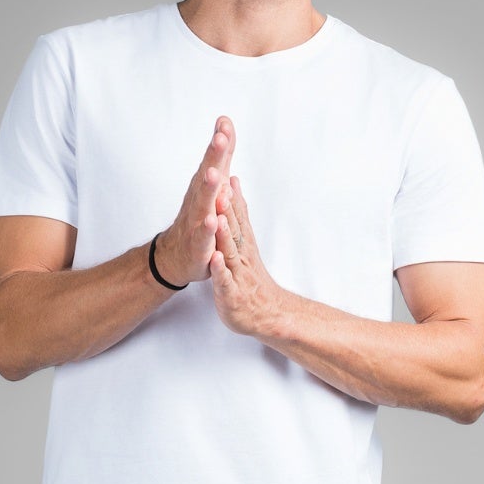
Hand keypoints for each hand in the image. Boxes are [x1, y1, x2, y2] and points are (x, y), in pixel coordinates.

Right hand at [153, 118, 233, 287]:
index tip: (225, 123)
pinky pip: (203, 236)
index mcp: (205, 185)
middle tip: (220, 138)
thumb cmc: (197, 216)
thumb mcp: (213, 183)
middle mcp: (199, 200)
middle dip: (214, 157)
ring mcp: (197, 222)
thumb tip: (225, 123)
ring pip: (203, 203)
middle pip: (207, 176)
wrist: (175, 256)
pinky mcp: (198, 245)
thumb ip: (221, 155)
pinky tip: (212, 220)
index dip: (220, 143)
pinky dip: (207, 229)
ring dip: (208, 188)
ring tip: (214, 173)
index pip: (214, 160)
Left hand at [210, 174, 287, 335]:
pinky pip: (225, 281)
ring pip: (230, 251)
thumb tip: (235, 184)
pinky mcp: (231, 293)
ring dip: (225, 234)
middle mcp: (242, 255)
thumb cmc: (251, 279)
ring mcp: (237, 274)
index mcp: (243, 243)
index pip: (237, 215)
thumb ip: (240, 213)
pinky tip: (216, 259)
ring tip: (219, 217)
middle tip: (221, 184)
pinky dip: (221, 270)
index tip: (224, 169)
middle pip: (234, 228)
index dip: (229, 194)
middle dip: (227, 207)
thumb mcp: (245, 242)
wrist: (267, 314)